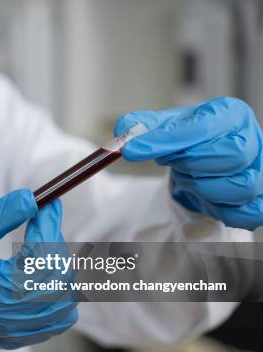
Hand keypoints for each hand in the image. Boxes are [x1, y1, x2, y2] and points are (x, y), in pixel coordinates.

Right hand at [0, 190, 77, 351]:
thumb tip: (31, 198)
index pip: (40, 260)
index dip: (48, 227)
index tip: (48, 203)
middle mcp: (9, 319)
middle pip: (59, 278)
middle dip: (54, 243)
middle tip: (40, 221)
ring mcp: (19, 332)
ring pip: (66, 298)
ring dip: (59, 266)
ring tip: (36, 248)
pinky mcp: (24, 336)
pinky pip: (61, 316)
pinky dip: (60, 290)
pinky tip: (41, 273)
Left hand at [115, 97, 262, 230]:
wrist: (205, 160)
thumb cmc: (189, 141)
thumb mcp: (162, 127)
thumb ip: (140, 127)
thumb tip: (125, 132)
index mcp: (230, 114)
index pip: (203, 127)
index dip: (166, 141)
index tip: (134, 150)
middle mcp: (252, 140)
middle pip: (230, 155)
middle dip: (191, 163)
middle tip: (173, 163)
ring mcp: (260, 172)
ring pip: (239, 187)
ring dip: (202, 187)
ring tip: (189, 177)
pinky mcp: (259, 201)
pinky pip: (245, 214)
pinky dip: (220, 210)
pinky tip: (205, 197)